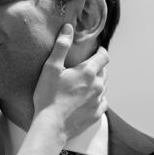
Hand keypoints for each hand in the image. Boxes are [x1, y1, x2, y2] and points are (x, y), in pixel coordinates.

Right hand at [32, 26, 108, 142]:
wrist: (51, 126)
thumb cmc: (48, 96)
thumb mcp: (51, 68)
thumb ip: (61, 47)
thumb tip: (68, 28)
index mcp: (88, 72)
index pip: (104, 56)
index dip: (101, 51)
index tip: (96, 50)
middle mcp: (98, 86)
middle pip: (105, 72)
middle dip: (98, 67)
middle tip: (87, 67)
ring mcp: (98, 101)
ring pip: (104, 87)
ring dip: (98, 82)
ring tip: (86, 83)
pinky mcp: (96, 115)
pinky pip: (102, 103)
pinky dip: (97, 99)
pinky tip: (88, 100)